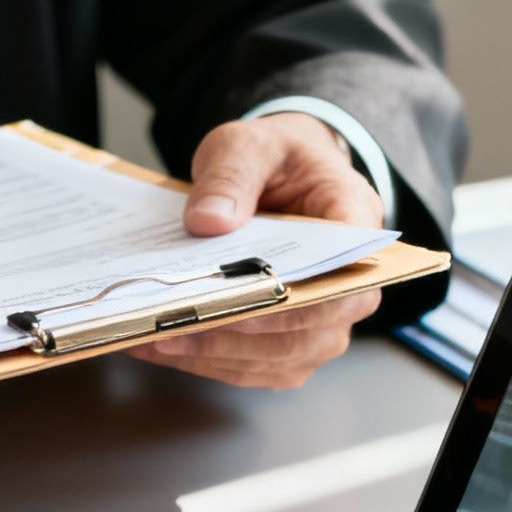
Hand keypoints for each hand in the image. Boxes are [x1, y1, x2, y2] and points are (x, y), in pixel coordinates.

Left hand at [129, 113, 383, 387]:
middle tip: (179, 323)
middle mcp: (350, 285)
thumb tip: (207, 222)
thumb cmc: (277, 160)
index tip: (245, 295)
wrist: (280, 178)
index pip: (344, 271)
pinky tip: (159, 345)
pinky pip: (253, 367)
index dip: (298, 293)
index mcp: (355, 222)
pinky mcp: (290, 345)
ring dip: (215, 353)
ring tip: (156, 337)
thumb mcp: (249, 144)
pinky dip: (205, 360)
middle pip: (308, 328)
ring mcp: (323, 323)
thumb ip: (232, 175)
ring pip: (278, 359)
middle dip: (240, 331)